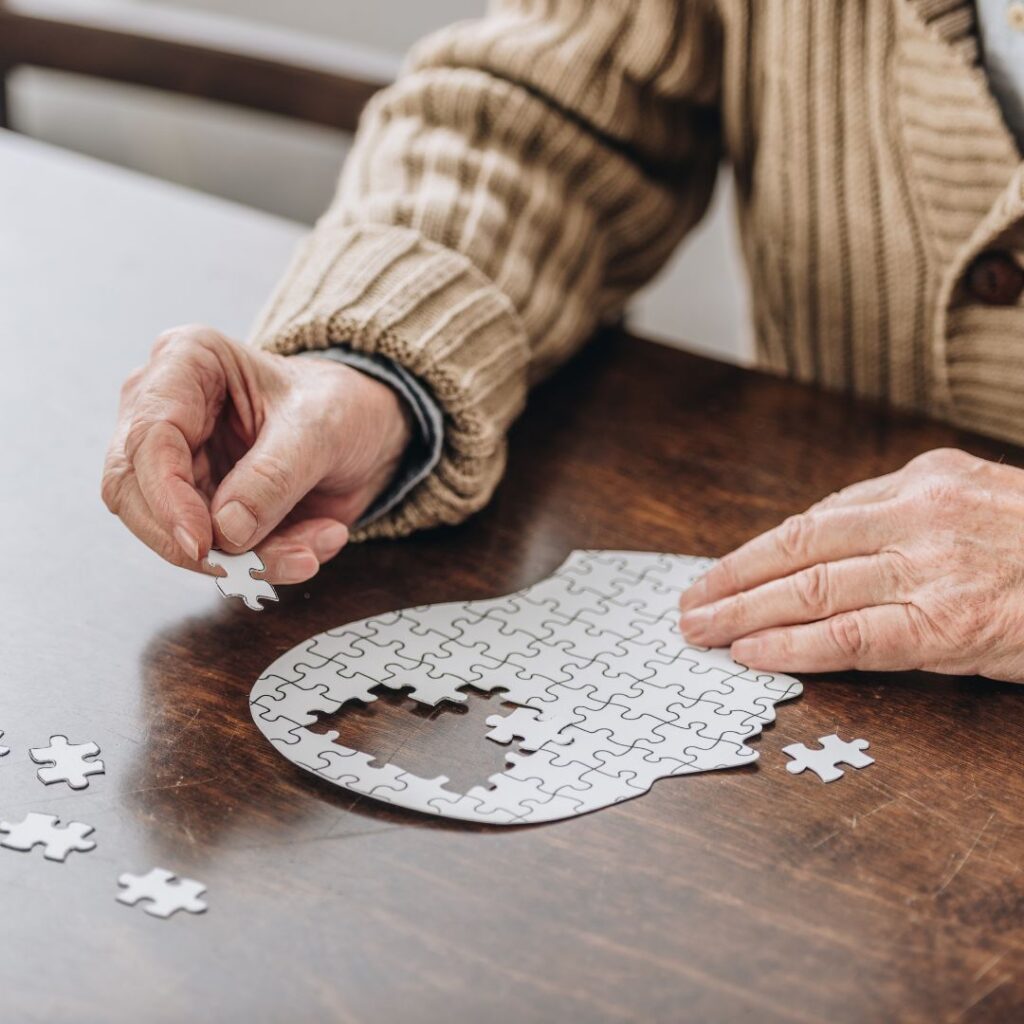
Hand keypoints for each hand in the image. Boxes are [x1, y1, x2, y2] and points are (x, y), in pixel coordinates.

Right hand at [102, 325, 411, 582]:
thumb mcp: (321, 429)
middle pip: (135, 493)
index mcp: (186, 362)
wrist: (367, 430)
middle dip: (197, 542)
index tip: (202, 543)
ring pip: (174, 533)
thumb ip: (274, 476)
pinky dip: (264, 561)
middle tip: (254, 567)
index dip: (166, 498)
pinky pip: (214, 552)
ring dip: (246, 559)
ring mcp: (176, 463)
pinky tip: (314, 544)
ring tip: (310, 552)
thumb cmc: (340, 405)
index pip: (148, 437)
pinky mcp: (198, 506)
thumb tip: (226, 530)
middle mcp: (165, 410)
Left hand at [678, 448, 1023, 681]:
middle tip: (688, 605)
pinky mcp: (949, 625)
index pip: (813, 518)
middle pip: (797, 549)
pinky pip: (852, 636)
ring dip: (744, 612)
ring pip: (810, 589)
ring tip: (701, 630)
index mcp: (922, 479)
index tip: (717, 571)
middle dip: (731, 579)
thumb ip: (904, 512)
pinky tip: (753, 653)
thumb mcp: (977, 498)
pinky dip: (793, 645)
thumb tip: (824, 540)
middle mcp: (918, 515)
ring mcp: (932, 569)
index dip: (755, 551)